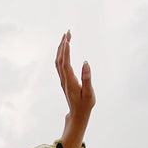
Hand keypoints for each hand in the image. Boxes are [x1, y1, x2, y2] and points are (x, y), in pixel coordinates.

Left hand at [56, 31, 94, 147]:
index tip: (68, 39)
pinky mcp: (64, 80)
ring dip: (61, 48)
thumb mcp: (89, 93)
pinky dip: (62, 54)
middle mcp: (64, 80)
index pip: (65, 64)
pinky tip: (65, 48)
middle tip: (68, 32)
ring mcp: (63, 80)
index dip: (66, 51)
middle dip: (63, 45)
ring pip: (59, 61)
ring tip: (67, 36)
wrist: (78, 115)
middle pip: (60, 60)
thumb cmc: (85, 105)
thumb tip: (86, 63)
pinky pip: (60, 64)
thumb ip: (87, 78)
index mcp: (70, 82)